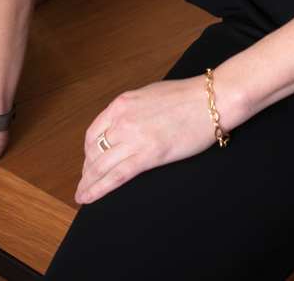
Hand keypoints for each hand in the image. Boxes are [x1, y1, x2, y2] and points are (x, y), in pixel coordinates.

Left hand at [75, 76, 215, 203]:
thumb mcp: (149, 95)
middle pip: (93, 151)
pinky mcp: (147, 156)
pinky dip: (98, 190)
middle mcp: (122, 120)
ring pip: (99, 166)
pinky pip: (115, 176)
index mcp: (121, 104)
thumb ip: (131, 110)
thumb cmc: (187, 96)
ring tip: (82, 194)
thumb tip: (124, 124)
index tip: (88, 161)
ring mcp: (133, 138)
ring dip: (87, 183)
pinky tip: (88, 198)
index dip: (87, 151)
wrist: (211, 100)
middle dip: (87, 169)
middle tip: (85, 181)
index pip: (93, 132)